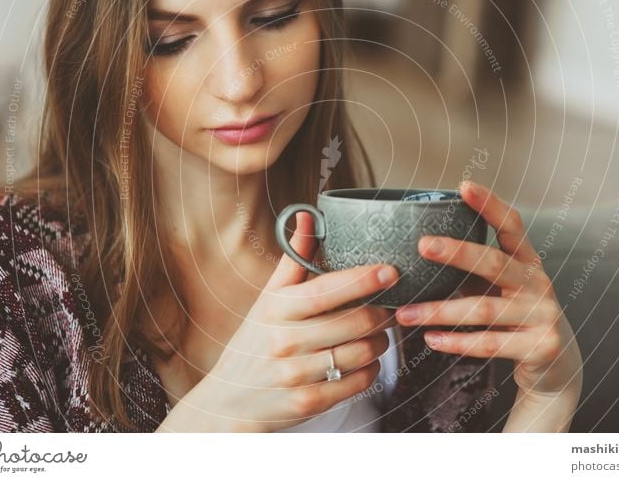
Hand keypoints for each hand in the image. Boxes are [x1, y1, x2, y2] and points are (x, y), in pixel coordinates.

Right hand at [163, 212, 397, 432]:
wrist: (228, 400)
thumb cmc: (254, 341)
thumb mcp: (268, 299)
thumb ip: (294, 259)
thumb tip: (307, 215)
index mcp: (277, 309)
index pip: (326, 290)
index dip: (363, 279)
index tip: (390, 271)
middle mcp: (285, 340)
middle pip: (356, 322)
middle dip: (383, 313)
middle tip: (389, 308)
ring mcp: (296, 374)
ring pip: (362, 352)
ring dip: (381, 341)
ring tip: (379, 334)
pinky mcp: (308, 403)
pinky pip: (358, 382)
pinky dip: (372, 370)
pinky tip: (366, 361)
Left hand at [394, 181, 582, 413]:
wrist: (557, 364)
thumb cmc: (515, 316)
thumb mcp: (501, 288)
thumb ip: (475, 270)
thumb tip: (421, 249)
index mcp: (527, 262)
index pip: (512, 226)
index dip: (490, 205)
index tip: (464, 186)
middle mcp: (538, 284)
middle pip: (494, 263)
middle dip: (457, 253)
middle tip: (422, 245)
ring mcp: (542, 315)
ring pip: (484, 309)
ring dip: (440, 311)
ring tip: (405, 313)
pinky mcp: (540, 347)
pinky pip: (490, 343)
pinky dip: (457, 342)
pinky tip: (430, 338)